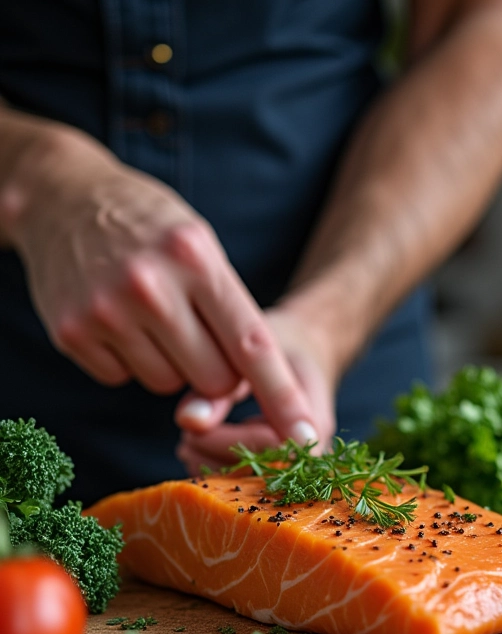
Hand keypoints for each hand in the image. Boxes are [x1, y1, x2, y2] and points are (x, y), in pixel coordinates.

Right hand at [2, 124, 318, 444]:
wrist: (64, 198)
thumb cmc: (151, 227)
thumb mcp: (201, 244)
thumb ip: (228, 306)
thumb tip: (252, 380)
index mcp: (196, 259)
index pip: (252, 343)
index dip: (282, 395)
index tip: (305, 435)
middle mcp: (151, 286)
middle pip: (214, 379)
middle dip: (217, 371)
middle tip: (199, 333)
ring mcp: (106, 311)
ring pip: (167, 385)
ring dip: (170, 363)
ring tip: (152, 317)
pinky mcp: (71, 332)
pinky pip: (122, 379)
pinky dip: (128, 360)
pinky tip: (118, 320)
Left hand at [175, 305, 337, 473]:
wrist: (310, 347)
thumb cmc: (281, 341)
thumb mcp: (249, 352)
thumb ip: (219, 387)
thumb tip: (187, 422)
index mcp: (313, 420)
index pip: (271, 448)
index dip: (228, 443)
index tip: (194, 427)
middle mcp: (312, 449)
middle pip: (263, 478)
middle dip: (217, 462)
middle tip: (185, 442)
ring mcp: (302, 461)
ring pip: (257, 488)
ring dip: (216, 470)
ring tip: (191, 444)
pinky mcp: (286, 464)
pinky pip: (256, 483)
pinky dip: (222, 472)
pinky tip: (204, 453)